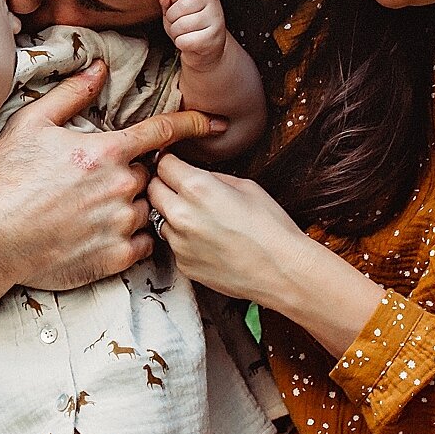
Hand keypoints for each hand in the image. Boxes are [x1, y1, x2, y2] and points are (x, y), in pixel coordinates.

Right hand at [0, 60, 220, 293]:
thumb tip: (100, 68)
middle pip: (149, 175)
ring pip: (146, 209)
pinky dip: (130, 239)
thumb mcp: (31, 124)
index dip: (192, 123)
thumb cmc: (7, 179)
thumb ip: (72, 94)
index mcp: (105, 152)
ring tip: (91, 211)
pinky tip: (101, 235)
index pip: (162, 132)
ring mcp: (120, 224)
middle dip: (131, 174)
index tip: (214, 123)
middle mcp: (121, 187)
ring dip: (130, 207)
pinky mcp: (115, 258)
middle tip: (93, 183)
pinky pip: (142, 245)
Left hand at [146, 153, 384, 356]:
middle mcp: (181, 215)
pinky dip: (183, 238)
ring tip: (199, 217)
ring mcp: (179, 243)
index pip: (163, 165)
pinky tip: (207, 240)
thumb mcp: (245, 186)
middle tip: (181, 187)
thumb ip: (211, 178)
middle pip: (152, 189)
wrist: (282, 271)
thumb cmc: (271, 228)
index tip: (176, 165)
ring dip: (171, 213)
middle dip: (164, 185)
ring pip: (158, 218)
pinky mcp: (183, 264)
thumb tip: (194, 174)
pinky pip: (172, 243)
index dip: (170, 162)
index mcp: (197, 188)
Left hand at [160, 0, 227, 70]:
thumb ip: (168, 0)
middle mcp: (213, 2)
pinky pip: (185, 41)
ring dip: (175, 32)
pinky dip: (181, 43)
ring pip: (182, 25)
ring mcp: (215, 20)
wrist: (207, 48)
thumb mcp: (174, 10)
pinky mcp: (214, 38)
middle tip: (177, 21)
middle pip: (182, 6)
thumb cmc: (189, 26)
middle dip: (172, 17)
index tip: (176, 2)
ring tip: (183, 32)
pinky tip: (188, 41)